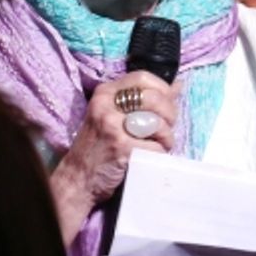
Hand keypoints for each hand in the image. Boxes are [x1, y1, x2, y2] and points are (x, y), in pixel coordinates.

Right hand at [48, 71, 179, 244]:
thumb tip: (177, 86)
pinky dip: (159, 153)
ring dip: (166, 137)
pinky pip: (156, 146)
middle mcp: (106, 106)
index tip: (168, 103)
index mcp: (104, 93)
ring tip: (160, 144)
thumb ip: (140, 101)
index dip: (163, 88)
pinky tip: (151, 156)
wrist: (78, 178)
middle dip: (170, 113)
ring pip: (158, 123)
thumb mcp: (111, 115)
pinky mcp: (122, 148)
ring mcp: (113, 126)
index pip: (142, 77)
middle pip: (154, 98)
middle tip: (167, 127)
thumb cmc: (99, 146)